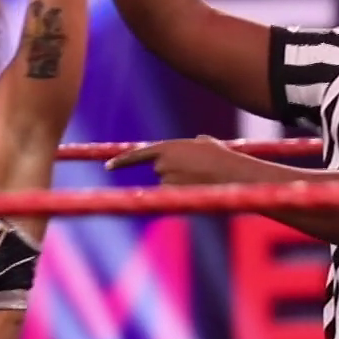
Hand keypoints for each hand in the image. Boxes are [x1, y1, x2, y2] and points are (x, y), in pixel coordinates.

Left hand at [105, 136, 259, 185]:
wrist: (230, 172)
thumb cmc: (221, 156)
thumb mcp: (206, 143)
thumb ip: (195, 143)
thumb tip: (197, 142)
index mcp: (167, 147)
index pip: (137, 155)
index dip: (122, 161)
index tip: (108, 167)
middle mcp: (162, 163)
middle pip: (159, 170)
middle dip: (173, 171)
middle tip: (196, 170)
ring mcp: (166, 180)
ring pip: (168, 184)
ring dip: (182, 183)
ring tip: (202, 178)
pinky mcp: (173, 194)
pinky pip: (173, 196)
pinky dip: (183, 193)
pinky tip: (199, 188)